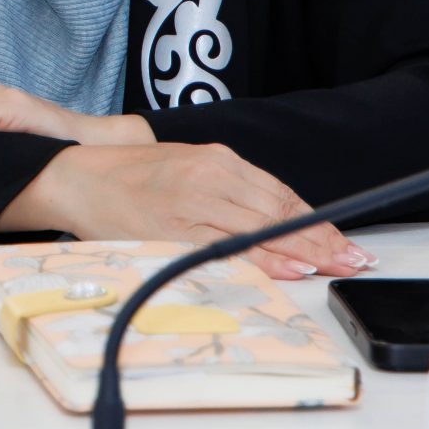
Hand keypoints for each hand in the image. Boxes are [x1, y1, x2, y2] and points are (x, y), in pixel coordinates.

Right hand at [0, 141, 376, 281]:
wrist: (74, 178)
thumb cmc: (129, 176)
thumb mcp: (184, 166)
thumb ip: (228, 187)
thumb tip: (277, 219)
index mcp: (214, 159)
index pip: (279, 195)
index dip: (317, 221)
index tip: (343, 241)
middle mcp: (208, 178)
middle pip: (278, 214)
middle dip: (320, 240)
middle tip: (353, 260)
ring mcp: (191, 206)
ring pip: (260, 232)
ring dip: (302, 253)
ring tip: (334, 267)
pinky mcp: (173, 233)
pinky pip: (228, 251)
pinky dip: (263, 262)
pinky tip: (289, 269)